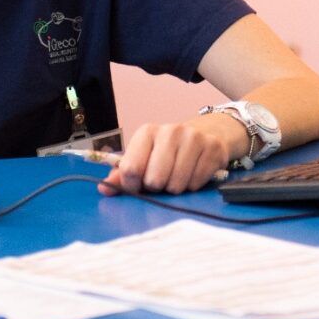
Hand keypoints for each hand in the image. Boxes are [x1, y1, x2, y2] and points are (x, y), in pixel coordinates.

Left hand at [99, 116, 241, 195]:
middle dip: (157, 187)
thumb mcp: (144, 157)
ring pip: (177, 185)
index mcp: (147, 132)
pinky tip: (192, 174)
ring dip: (175, 188)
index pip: (131, 169)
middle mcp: (171, 130)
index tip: (138, 186)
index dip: (132, 186)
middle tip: (161, 180)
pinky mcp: (213, 149)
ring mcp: (194, 138)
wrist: (205, 134)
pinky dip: (192, 186)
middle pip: (155, 180)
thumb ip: (123, 173)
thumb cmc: (167, 151)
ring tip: (177, 177)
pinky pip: (196, 184)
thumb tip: (104, 188)